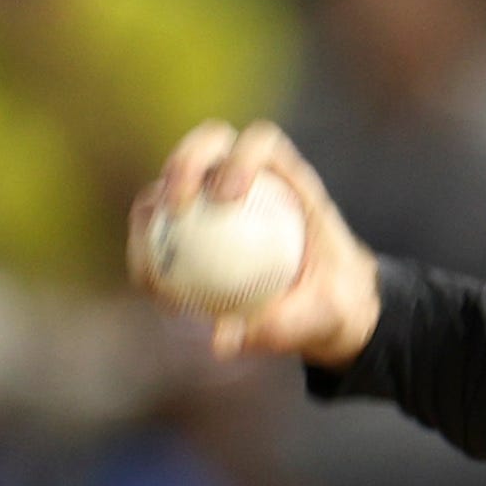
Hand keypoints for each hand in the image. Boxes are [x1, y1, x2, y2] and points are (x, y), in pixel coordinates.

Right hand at [131, 120, 381, 366]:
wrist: (330, 309)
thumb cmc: (336, 303)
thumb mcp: (324, 318)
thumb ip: (282, 325)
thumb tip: (222, 341)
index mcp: (291, 182)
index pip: (262, 145)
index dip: (240, 157)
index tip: (226, 199)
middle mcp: (250, 177)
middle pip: (209, 145)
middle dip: (185, 163)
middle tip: (175, 208)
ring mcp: (216, 197)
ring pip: (173, 183)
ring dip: (152, 212)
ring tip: (150, 260)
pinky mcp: (196, 224)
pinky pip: (163, 229)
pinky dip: (150, 251)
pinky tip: (151, 287)